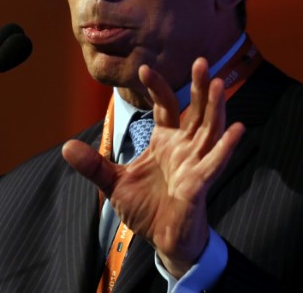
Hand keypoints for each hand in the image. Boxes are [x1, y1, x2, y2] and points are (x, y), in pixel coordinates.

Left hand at [62, 58, 244, 277]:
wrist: (163, 241)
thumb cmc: (146, 210)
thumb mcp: (114, 184)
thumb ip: (93, 165)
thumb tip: (65, 146)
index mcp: (165, 142)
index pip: (166, 108)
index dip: (158, 88)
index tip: (144, 69)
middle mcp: (185, 148)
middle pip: (196, 112)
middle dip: (200, 87)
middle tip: (201, 61)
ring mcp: (195, 164)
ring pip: (209, 130)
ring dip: (216, 108)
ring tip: (220, 83)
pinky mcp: (200, 184)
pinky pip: (214, 163)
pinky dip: (225, 147)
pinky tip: (236, 129)